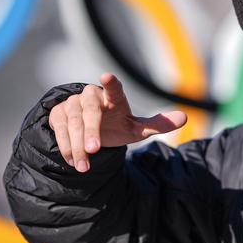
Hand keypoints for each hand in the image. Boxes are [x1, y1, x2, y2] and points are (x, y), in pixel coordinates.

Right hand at [48, 72, 187, 172]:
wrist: (89, 132)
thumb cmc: (117, 126)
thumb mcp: (136, 129)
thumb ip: (157, 123)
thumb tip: (185, 118)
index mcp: (114, 98)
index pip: (114, 89)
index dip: (111, 83)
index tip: (106, 77)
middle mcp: (92, 97)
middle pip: (90, 109)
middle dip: (90, 130)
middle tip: (93, 149)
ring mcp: (73, 104)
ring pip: (73, 122)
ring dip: (77, 145)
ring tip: (84, 166)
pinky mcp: (58, 114)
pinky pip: (59, 129)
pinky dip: (65, 145)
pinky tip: (73, 161)